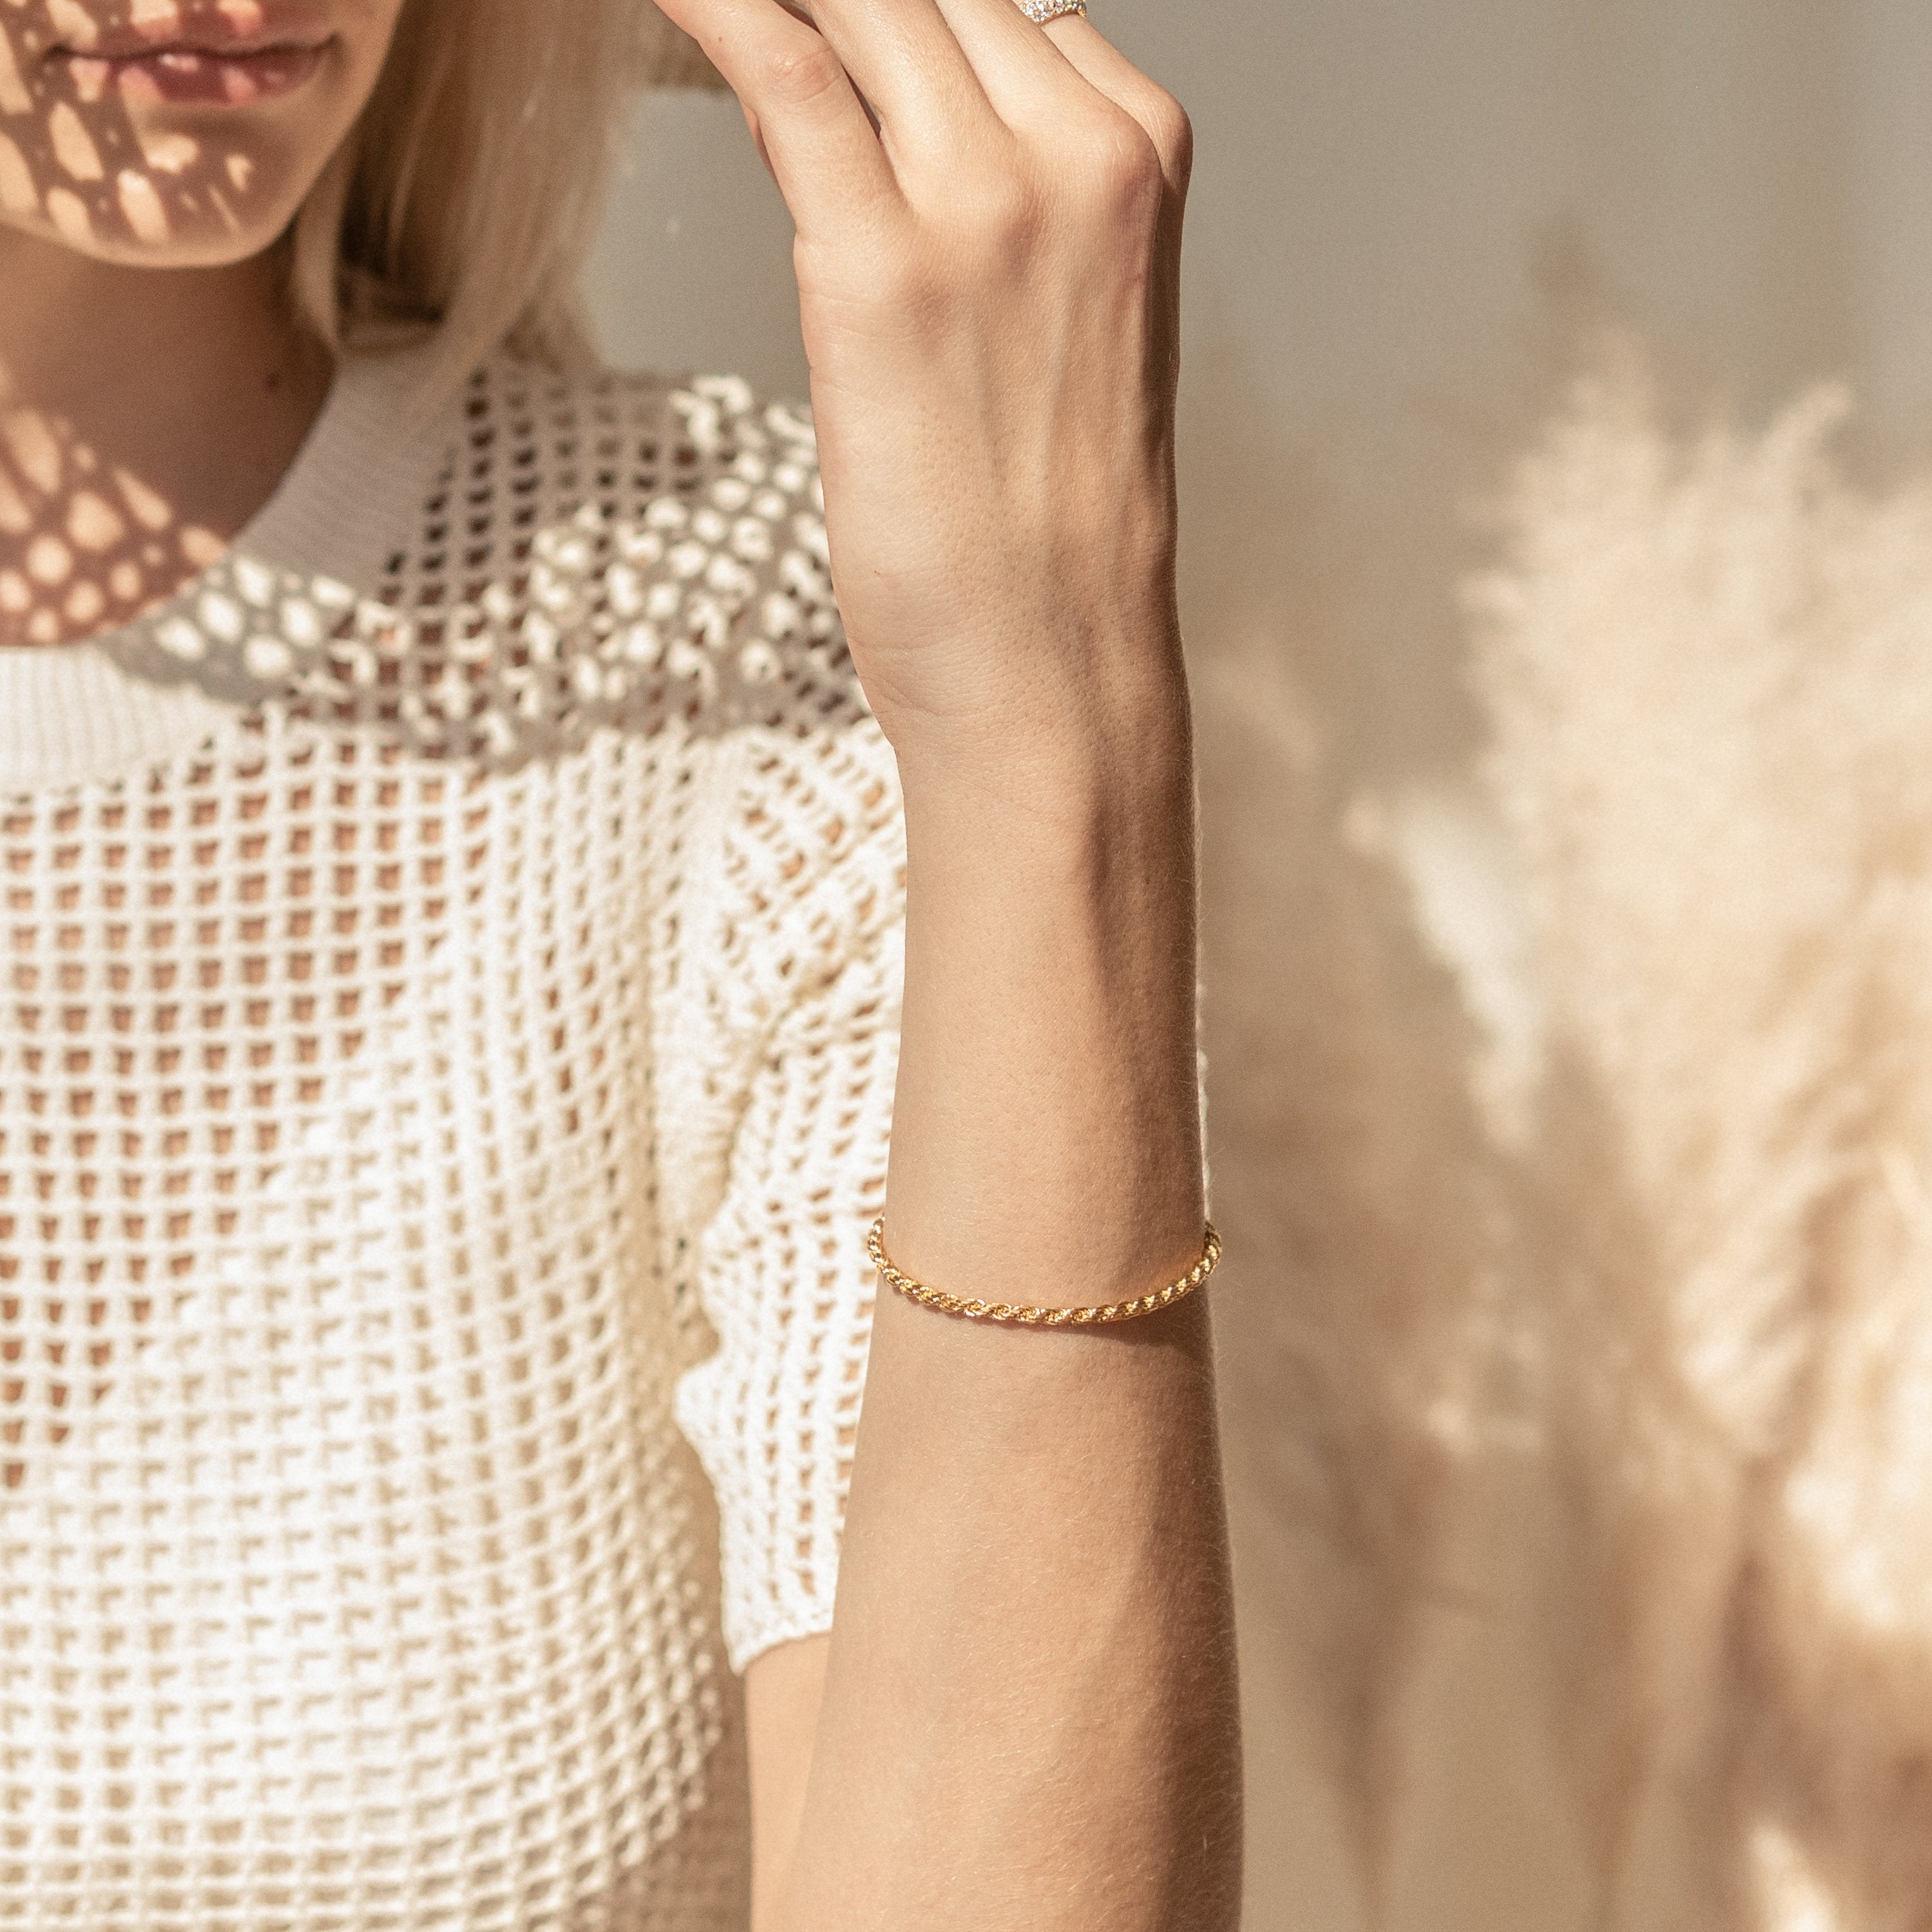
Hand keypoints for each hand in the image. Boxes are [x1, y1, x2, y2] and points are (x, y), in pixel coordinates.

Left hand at [649, 0, 1192, 766]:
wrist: (1052, 671)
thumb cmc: (1042, 534)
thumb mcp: (1048, 327)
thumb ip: (973, 197)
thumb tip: (829, 103)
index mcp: (1133, 158)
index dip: (881, 10)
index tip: (816, 31)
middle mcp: (1078, 153)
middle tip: (754, 29)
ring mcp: (990, 201)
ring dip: (767, 1)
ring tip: (694, 10)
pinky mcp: (886, 269)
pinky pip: (783, 67)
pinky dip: (710, 7)